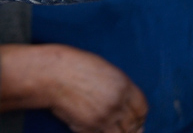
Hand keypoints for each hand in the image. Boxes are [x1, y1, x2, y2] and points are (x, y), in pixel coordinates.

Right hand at [0, 43, 146, 132]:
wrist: (50, 73)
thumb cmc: (72, 66)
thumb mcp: (103, 70)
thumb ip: (118, 87)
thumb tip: (126, 107)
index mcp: (123, 85)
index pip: (142, 108)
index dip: (140, 116)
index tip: (136, 119)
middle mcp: (117, 102)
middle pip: (134, 124)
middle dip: (131, 127)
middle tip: (123, 127)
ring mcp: (104, 116)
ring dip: (116, 132)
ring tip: (106, 126)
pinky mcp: (90, 127)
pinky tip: (94, 127)